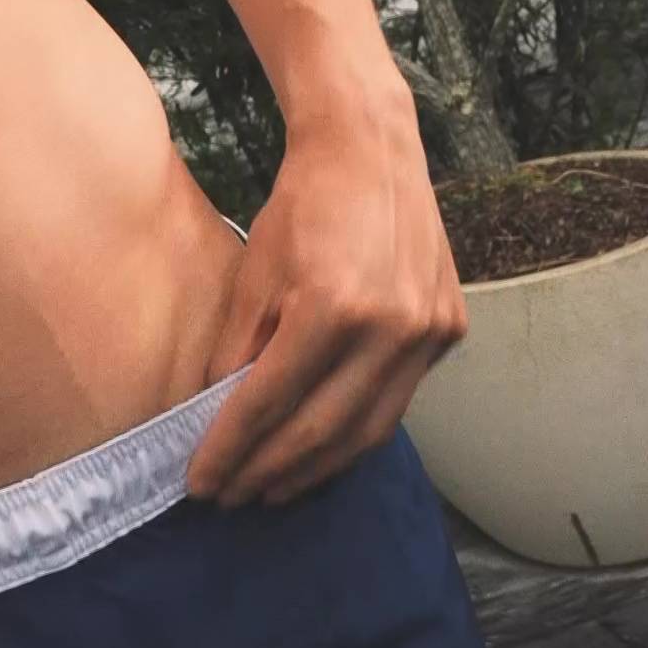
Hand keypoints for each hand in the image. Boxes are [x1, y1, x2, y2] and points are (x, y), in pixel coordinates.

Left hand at [185, 108, 465, 507]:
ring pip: (367, 431)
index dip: (230, 449)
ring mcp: (427, 332)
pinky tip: (318, 450)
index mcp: (332, 306)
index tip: (199, 481)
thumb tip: (216, 418)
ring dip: (313, 468)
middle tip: (230, 496)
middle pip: (320, 430)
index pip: (269, 402)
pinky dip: (353, 434)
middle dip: (267, 471)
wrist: (371, 151)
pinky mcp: (448, 330)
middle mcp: (390, 326)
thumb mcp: (252, 275)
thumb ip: (234, 352)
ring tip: (269, 488)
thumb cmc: (302, 207)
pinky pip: (396, 403)